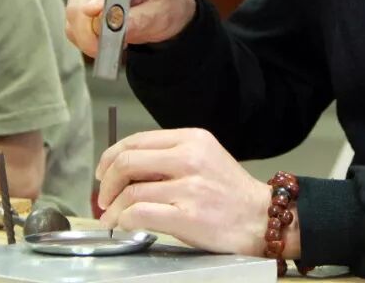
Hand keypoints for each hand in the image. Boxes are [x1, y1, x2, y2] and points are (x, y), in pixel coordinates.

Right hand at [65, 0, 196, 56]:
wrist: (161, 9)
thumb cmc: (163, 7)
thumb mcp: (160, 16)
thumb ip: (139, 20)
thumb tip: (113, 25)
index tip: (93, 13)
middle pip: (82, 0)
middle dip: (88, 30)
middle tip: (103, 49)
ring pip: (72, 12)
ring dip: (84, 35)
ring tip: (107, 45)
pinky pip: (70, 21)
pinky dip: (80, 36)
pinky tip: (98, 40)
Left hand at [95, 128, 292, 256]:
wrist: (262, 218)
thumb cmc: (230, 192)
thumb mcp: (204, 159)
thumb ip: (170, 158)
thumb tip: (126, 170)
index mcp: (192, 139)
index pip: (137, 140)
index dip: (112, 156)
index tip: (104, 172)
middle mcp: (190, 158)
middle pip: (127, 162)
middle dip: (107, 182)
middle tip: (103, 197)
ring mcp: (189, 187)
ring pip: (130, 191)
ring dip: (112, 208)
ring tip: (111, 217)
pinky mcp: (187, 215)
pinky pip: (139, 214)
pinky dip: (123, 220)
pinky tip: (123, 226)